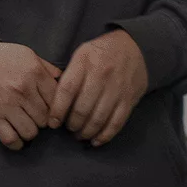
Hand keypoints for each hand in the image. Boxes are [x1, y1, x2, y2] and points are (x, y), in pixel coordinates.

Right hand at [0, 41, 60, 151]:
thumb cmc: (2, 58)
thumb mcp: (28, 54)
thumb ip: (47, 67)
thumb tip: (62, 79)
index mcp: (34, 74)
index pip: (57, 100)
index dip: (57, 106)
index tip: (52, 108)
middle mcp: (23, 91)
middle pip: (45, 118)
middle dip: (44, 119)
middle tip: (37, 115)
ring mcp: (8, 106)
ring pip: (31, 132)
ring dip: (31, 130)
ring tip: (27, 124)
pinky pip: (11, 139)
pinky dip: (17, 143)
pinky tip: (18, 137)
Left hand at [54, 28, 148, 146]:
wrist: (133, 46)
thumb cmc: (100, 52)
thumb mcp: (81, 54)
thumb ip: (69, 75)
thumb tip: (53, 103)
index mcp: (84, 61)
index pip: (67, 90)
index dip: (57, 110)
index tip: (53, 122)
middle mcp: (101, 75)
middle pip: (82, 108)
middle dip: (72, 124)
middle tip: (68, 128)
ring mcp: (117, 88)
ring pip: (98, 119)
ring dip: (86, 132)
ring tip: (79, 135)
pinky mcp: (129, 99)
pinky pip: (116, 122)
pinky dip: (105, 136)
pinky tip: (95, 141)